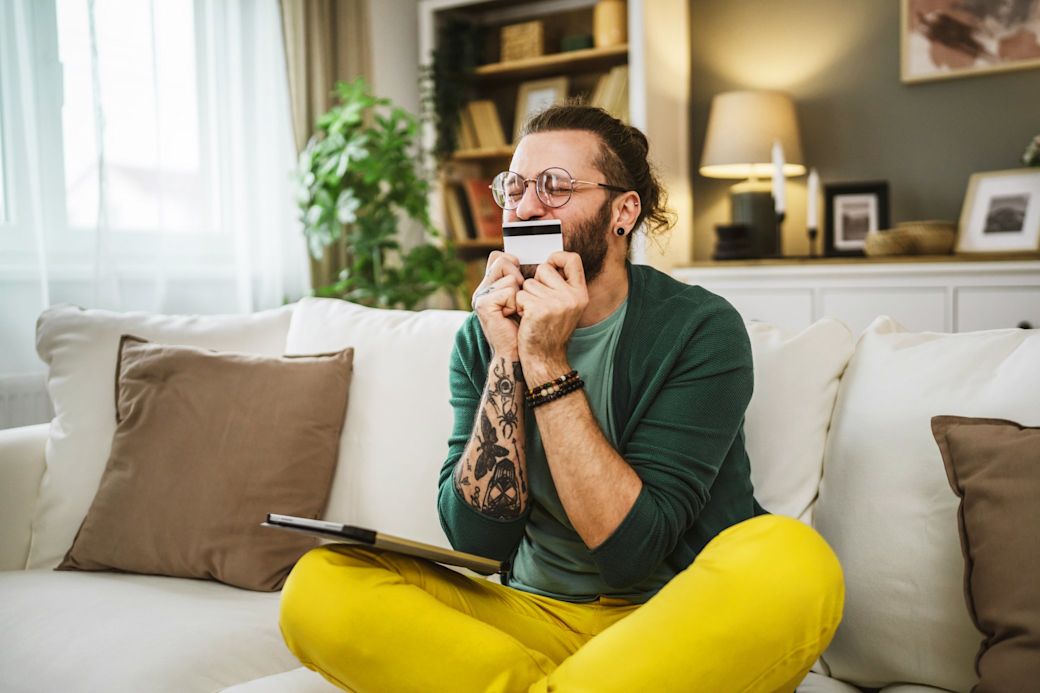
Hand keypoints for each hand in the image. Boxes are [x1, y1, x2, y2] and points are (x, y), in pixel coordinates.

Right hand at [471, 251, 524, 356]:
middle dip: (518, 279)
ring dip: (519, 294)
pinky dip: (516, 304)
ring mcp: (480, 296)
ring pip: (510, 277)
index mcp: (489, 286)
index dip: (512, 263)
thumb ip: (519, 280)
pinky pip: (509, 291)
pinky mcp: (484, 304)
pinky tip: (511, 316)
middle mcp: (482, 289)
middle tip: (517, 300)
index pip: (498, 257)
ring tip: (515, 311)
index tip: (519, 281)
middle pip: (503, 261)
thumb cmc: (523, 327)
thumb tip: (523, 260)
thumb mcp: (522, 299)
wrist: (516, 353)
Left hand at [515, 252, 588, 378]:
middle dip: (535, 282)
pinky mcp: (539, 310)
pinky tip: (526, 319)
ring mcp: (556, 303)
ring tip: (533, 313)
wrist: (545, 358)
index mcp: (580, 294)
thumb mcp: (567, 307)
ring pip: (528, 283)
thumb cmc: (551, 331)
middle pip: (544, 269)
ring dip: (525, 297)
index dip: (557, 258)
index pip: (573, 259)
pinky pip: (520, 295)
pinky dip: (518, 306)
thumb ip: (562, 286)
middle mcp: (571, 297)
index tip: (549, 266)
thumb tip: (549, 262)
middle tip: (537, 301)